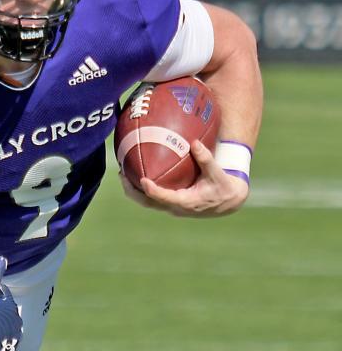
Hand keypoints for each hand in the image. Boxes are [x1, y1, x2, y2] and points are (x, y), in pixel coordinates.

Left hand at [123, 140, 249, 217]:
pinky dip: (141, 189)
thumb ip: (206, 158)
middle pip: (147, 203)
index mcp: (186, 202)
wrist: (228, 202)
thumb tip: (194, 142)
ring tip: (122, 174)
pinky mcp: (170, 205)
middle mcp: (175, 208)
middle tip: (121, 175)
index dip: (151, 190)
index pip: (164, 198)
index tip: (142, 180)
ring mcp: (171, 208)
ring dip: (133, 191)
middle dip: (132, 191)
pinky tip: (135, 174)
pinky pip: (151, 198)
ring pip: (146, 202)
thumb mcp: (218, 173)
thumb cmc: (223, 187)